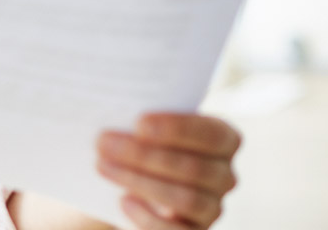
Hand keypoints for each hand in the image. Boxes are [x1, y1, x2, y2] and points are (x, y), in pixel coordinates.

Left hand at [96, 113, 239, 228]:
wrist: (136, 182)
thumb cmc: (142, 142)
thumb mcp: (145, 126)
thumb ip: (141, 118)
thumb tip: (111, 109)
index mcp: (223, 138)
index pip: (212, 134)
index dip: (178, 129)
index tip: (138, 123)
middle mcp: (224, 174)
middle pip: (194, 168)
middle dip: (144, 155)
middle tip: (102, 143)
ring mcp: (213, 207)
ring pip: (187, 199)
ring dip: (139, 182)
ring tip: (103, 166)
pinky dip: (149, 218)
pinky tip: (124, 201)